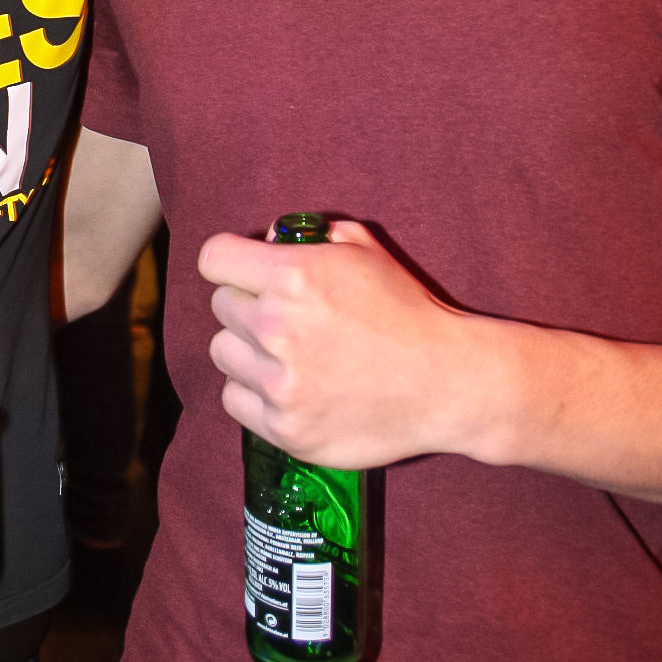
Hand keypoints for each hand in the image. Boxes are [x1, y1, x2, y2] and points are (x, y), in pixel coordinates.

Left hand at [200, 221, 479, 467]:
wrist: (447, 382)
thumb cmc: (407, 312)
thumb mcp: (365, 250)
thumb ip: (312, 234)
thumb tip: (269, 238)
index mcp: (293, 276)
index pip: (214, 258)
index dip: (230, 262)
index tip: (243, 272)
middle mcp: (278, 327)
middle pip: (221, 306)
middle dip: (247, 304)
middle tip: (284, 317)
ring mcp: (280, 382)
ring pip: (222, 352)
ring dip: (247, 350)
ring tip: (286, 354)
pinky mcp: (285, 427)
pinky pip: (234, 400)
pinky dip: (253, 393)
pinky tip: (287, 386)